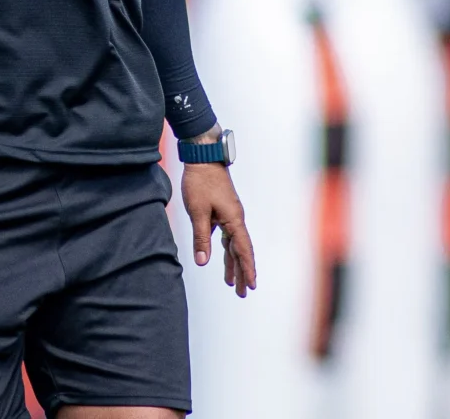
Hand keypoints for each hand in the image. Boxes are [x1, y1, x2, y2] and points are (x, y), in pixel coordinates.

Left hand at [181, 132, 256, 297]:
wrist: (203, 156)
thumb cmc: (200, 182)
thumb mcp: (197, 211)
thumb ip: (201, 237)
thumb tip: (202, 262)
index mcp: (233, 219)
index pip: (242, 250)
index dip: (247, 269)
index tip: (252, 285)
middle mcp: (236, 218)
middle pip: (241, 250)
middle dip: (242, 272)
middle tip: (244, 292)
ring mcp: (230, 214)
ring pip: (234, 244)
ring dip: (233, 263)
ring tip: (232, 283)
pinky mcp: (223, 210)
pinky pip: (227, 235)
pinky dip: (225, 249)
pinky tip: (221, 258)